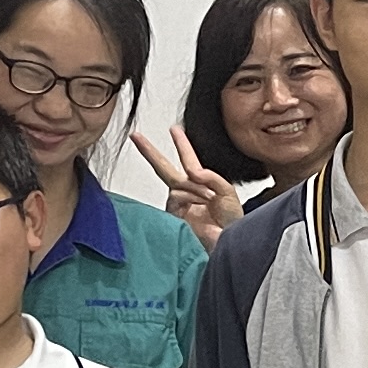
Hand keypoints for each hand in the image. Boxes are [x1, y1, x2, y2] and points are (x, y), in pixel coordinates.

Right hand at [130, 124, 243, 245]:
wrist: (228, 239)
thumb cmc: (231, 220)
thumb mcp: (227, 191)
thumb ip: (210, 176)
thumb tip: (192, 171)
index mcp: (200, 183)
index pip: (188, 159)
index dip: (181, 143)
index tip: (173, 129)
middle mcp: (186, 192)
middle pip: (164, 168)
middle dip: (149, 151)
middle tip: (136, 136)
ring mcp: (178, 203)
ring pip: (177, 182)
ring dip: (195, 188)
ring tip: (209, 198)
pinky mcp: (174, 214)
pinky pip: (177, 195)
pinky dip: (191, 196)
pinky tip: (202, 203)